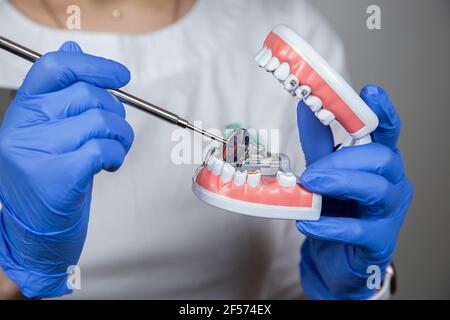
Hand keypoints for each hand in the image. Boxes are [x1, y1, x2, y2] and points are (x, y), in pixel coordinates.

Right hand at [0, 42, 133, 297]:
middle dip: (116, 114)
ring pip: (101, 122)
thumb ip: (61, 93)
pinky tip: (108, 165)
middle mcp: (23, 127)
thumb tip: (73, 50)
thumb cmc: (47, 181)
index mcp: (22, 111)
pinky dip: (116, 155)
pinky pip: (103, 148)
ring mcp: (36, 152)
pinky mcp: (56, 176)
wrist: (32, 233)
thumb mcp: (50, 131)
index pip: (55, 68)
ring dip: (120, 137)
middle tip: (115, 134)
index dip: (94, 65)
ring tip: (112, 152)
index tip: (120, 75)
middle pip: (88, 96)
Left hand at [296, 85, 413, 298]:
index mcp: (379, 163)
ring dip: (339, 183)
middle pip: (383, 158)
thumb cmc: (336, 210)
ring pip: (377, 189)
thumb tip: (305, 107)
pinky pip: (360, 230)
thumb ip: (318, 142)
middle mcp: (391, 184)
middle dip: (343, 160)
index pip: (389, 132)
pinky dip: (330, 225)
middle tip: (311, 171)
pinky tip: (307, 223)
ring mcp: (389, 214)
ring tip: (310, 187)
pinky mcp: (379, 242)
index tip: (370, 91)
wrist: (335, 258)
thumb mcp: (324, 171)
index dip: (383, 112)